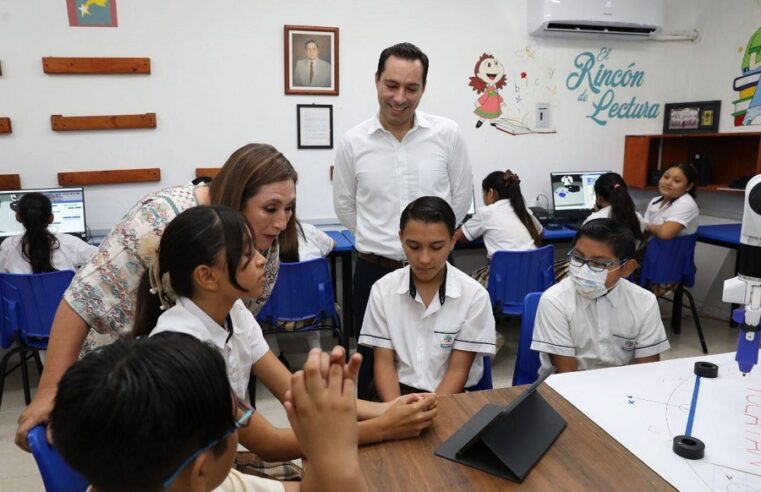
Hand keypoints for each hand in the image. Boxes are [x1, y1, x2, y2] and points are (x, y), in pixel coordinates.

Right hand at [15, 387, 55, 451]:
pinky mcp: (26, 415)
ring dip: (29, 437)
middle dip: (27, 443)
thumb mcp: (55, 416)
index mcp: (31, 417)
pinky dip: (30, 431)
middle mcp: (24, 417)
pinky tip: (41, 432)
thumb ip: (52, 429)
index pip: (22, 434)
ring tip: (40, 440)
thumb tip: (50, 443)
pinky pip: (25, 426)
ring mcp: (24, 415)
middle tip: (38, 447)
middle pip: (19, 435)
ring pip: (22, 431)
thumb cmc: (53, 401)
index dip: (26, 444)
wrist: (50, 389)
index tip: (35, 449)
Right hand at [284, 349, 358, 467]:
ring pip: (334, 372)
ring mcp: (333, 402)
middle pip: (313, 369)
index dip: (300, 371)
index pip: (296, 379)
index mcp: (301, 407)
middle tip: (318, 352)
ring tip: (336, 357)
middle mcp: (316, 401)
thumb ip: (292, 412)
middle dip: (315, 357)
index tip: (304, 370)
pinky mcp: (349, 405)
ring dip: (334, 363)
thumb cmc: (314, 448)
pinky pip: (349, 383)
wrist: (334, 461)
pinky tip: (348, 376)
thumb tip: (287, 398)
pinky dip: (348, 377)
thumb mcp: (298, 430)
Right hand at [377, 393, 437, 440]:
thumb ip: (411, 397)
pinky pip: (424, 427)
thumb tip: (419, 397)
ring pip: (431, 421)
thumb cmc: (391, 413)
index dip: (433, 398)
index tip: (434, 396)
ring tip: (427, 413)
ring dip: (431, 416)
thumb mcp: (400, 401)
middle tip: (433, 405)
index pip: (430, 401)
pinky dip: (423, 423)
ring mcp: (418, 426)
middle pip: (434, 412)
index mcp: (415, 408)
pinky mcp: (416, 433)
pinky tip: (418, 420)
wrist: (385, 427)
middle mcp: (419, 418)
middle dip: (435, 407)